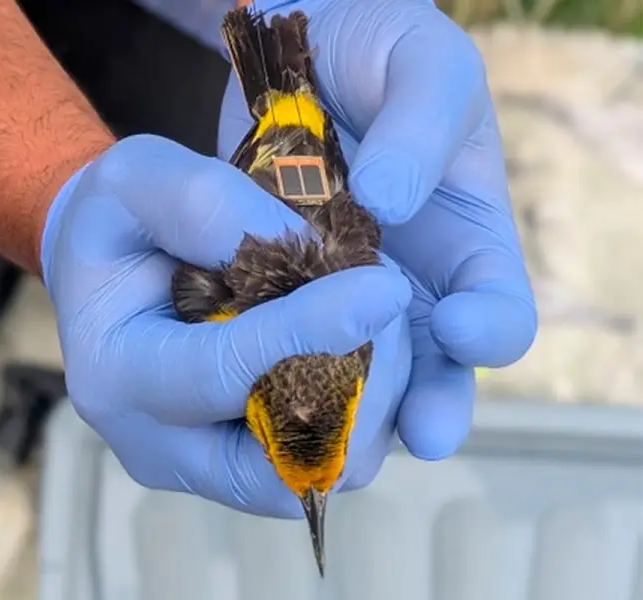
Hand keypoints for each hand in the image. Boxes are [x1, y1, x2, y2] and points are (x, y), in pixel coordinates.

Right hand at [41, 134, 411, 516]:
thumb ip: (207, 205)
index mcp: (116, 371)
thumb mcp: (138, 181)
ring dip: (372, 398)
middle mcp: (156, 444)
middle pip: (281, 461)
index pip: (220, 372)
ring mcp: (201, 467)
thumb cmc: (117, 222)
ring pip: (319, 471)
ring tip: (378, 318)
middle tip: (389, 303)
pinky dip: (363, 408)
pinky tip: (363, 342)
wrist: (107, 272)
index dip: (308, 332)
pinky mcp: (241, 467)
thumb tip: (304, 250)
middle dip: (356, 384)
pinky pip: (326, 460)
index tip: (383, 288)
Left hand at [219, 0, 536, 485]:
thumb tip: (390, 201)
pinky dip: (268, 362)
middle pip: (431, 376)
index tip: (458, 323)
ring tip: (328, 428)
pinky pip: (276, 340)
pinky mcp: (274, 288)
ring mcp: (337, 298)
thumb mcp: (424, 65)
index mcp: (466, 250)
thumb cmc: (383, 51)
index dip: (487, 331)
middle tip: (411, 431)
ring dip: (344, 409)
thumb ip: (421, 122)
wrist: (301, 47)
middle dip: (426, 407)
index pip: (497, 315)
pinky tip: (249, 371)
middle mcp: (408, 291)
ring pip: (349, 377)